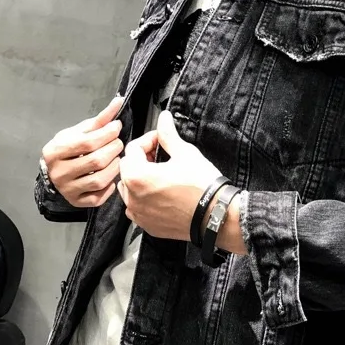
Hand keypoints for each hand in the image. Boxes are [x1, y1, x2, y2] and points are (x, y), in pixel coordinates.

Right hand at [41, 96, 124, 207]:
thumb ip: (99, 119)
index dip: (107, 134)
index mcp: (55, 151)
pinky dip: (109, 187)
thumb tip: (118, 102)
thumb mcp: (78, 131)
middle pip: (96, 161)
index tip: (116, 128)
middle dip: (114, 149)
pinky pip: (99, 197)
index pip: (88, 142)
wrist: (54, 171)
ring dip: (115, 167)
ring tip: (116, 158)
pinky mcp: (76, 202)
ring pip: (100, 180)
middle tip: (118, 144)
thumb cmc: (69, 148)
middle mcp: (59, 173)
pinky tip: (110, 176)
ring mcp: (67, 189)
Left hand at [117, 110, 222, 241]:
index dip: (148, 140)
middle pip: (127, 169)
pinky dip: (144, 199)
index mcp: (137, 176)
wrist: (216, 214)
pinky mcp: (147, 226)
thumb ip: (168, 135)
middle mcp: (132, 197)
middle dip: (142, 159)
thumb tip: (164, 119)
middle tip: (160, 156)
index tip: (160, 140)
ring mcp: (139, 214)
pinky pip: (137, 208)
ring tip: (160, 175)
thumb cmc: (202, 186)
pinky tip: (161, 194)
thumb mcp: (185, 153)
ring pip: (129, 189)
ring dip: (140, 179)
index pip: (133, 149)